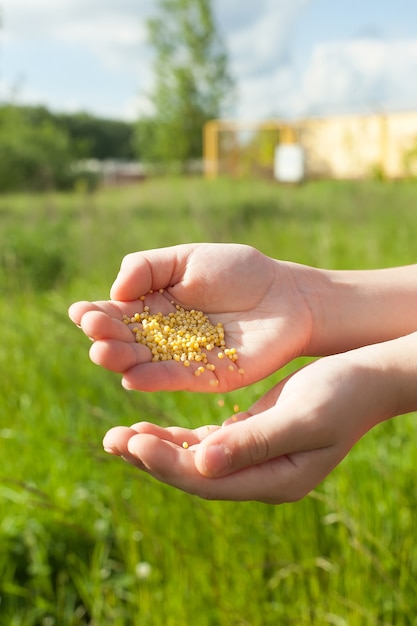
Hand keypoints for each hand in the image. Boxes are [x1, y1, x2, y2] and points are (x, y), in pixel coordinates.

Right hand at [69, 243, 314, 391]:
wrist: (287, 295)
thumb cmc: (239, 271)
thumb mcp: (189, 258)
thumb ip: (149, 267)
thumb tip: (115, 291)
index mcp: (155, 306)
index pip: (118, 313)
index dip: (97, 314)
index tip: (79, 311)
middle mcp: (163, 336)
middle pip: (126, 340)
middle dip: (105, 337)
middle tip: (93, 332)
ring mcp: (183, 358)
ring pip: (144, 363)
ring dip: (121, 360)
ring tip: (103, 352)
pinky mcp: (206, 376)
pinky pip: (176, 380)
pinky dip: (153, 379)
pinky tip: (132, 376)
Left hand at [101, 342, 398, 502]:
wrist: (364, 380)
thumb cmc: (341, 395)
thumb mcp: (302, 418)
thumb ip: (254, 443)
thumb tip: (201, 465)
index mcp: (274, 480)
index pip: (210, 480)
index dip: (169, 463)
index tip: (133, 440)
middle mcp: (259, 477)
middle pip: (195, 475)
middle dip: (152, 458)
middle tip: (111, 440)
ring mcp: (253, 459)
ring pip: (195, 459)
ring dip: (159, 447)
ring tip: (120, 435)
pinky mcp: (249, 437)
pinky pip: (206, 443)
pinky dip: (178, 436)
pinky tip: (152, 426)